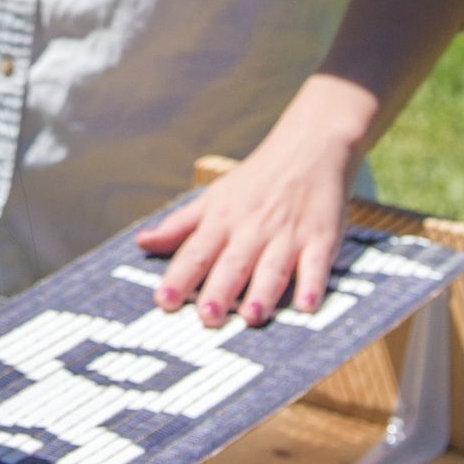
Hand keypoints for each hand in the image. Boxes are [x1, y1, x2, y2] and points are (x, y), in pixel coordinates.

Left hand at [138, 125, 352, 326]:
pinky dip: (313, 285)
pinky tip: (307, 307)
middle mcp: (252, 229)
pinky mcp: (321, 239)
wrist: (309, 145)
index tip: (163, 301)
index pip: (196, 252)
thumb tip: (143, 242)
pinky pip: (317, 265)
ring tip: (252, 317)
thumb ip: (180, 225)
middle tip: (207, 318)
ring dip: (263, 292)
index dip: (179, 277)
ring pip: (273, 267)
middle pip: (233, 263)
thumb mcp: (213, 198)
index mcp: (222, 220)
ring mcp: (288, 234)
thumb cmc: (256, 180)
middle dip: (220, 291)